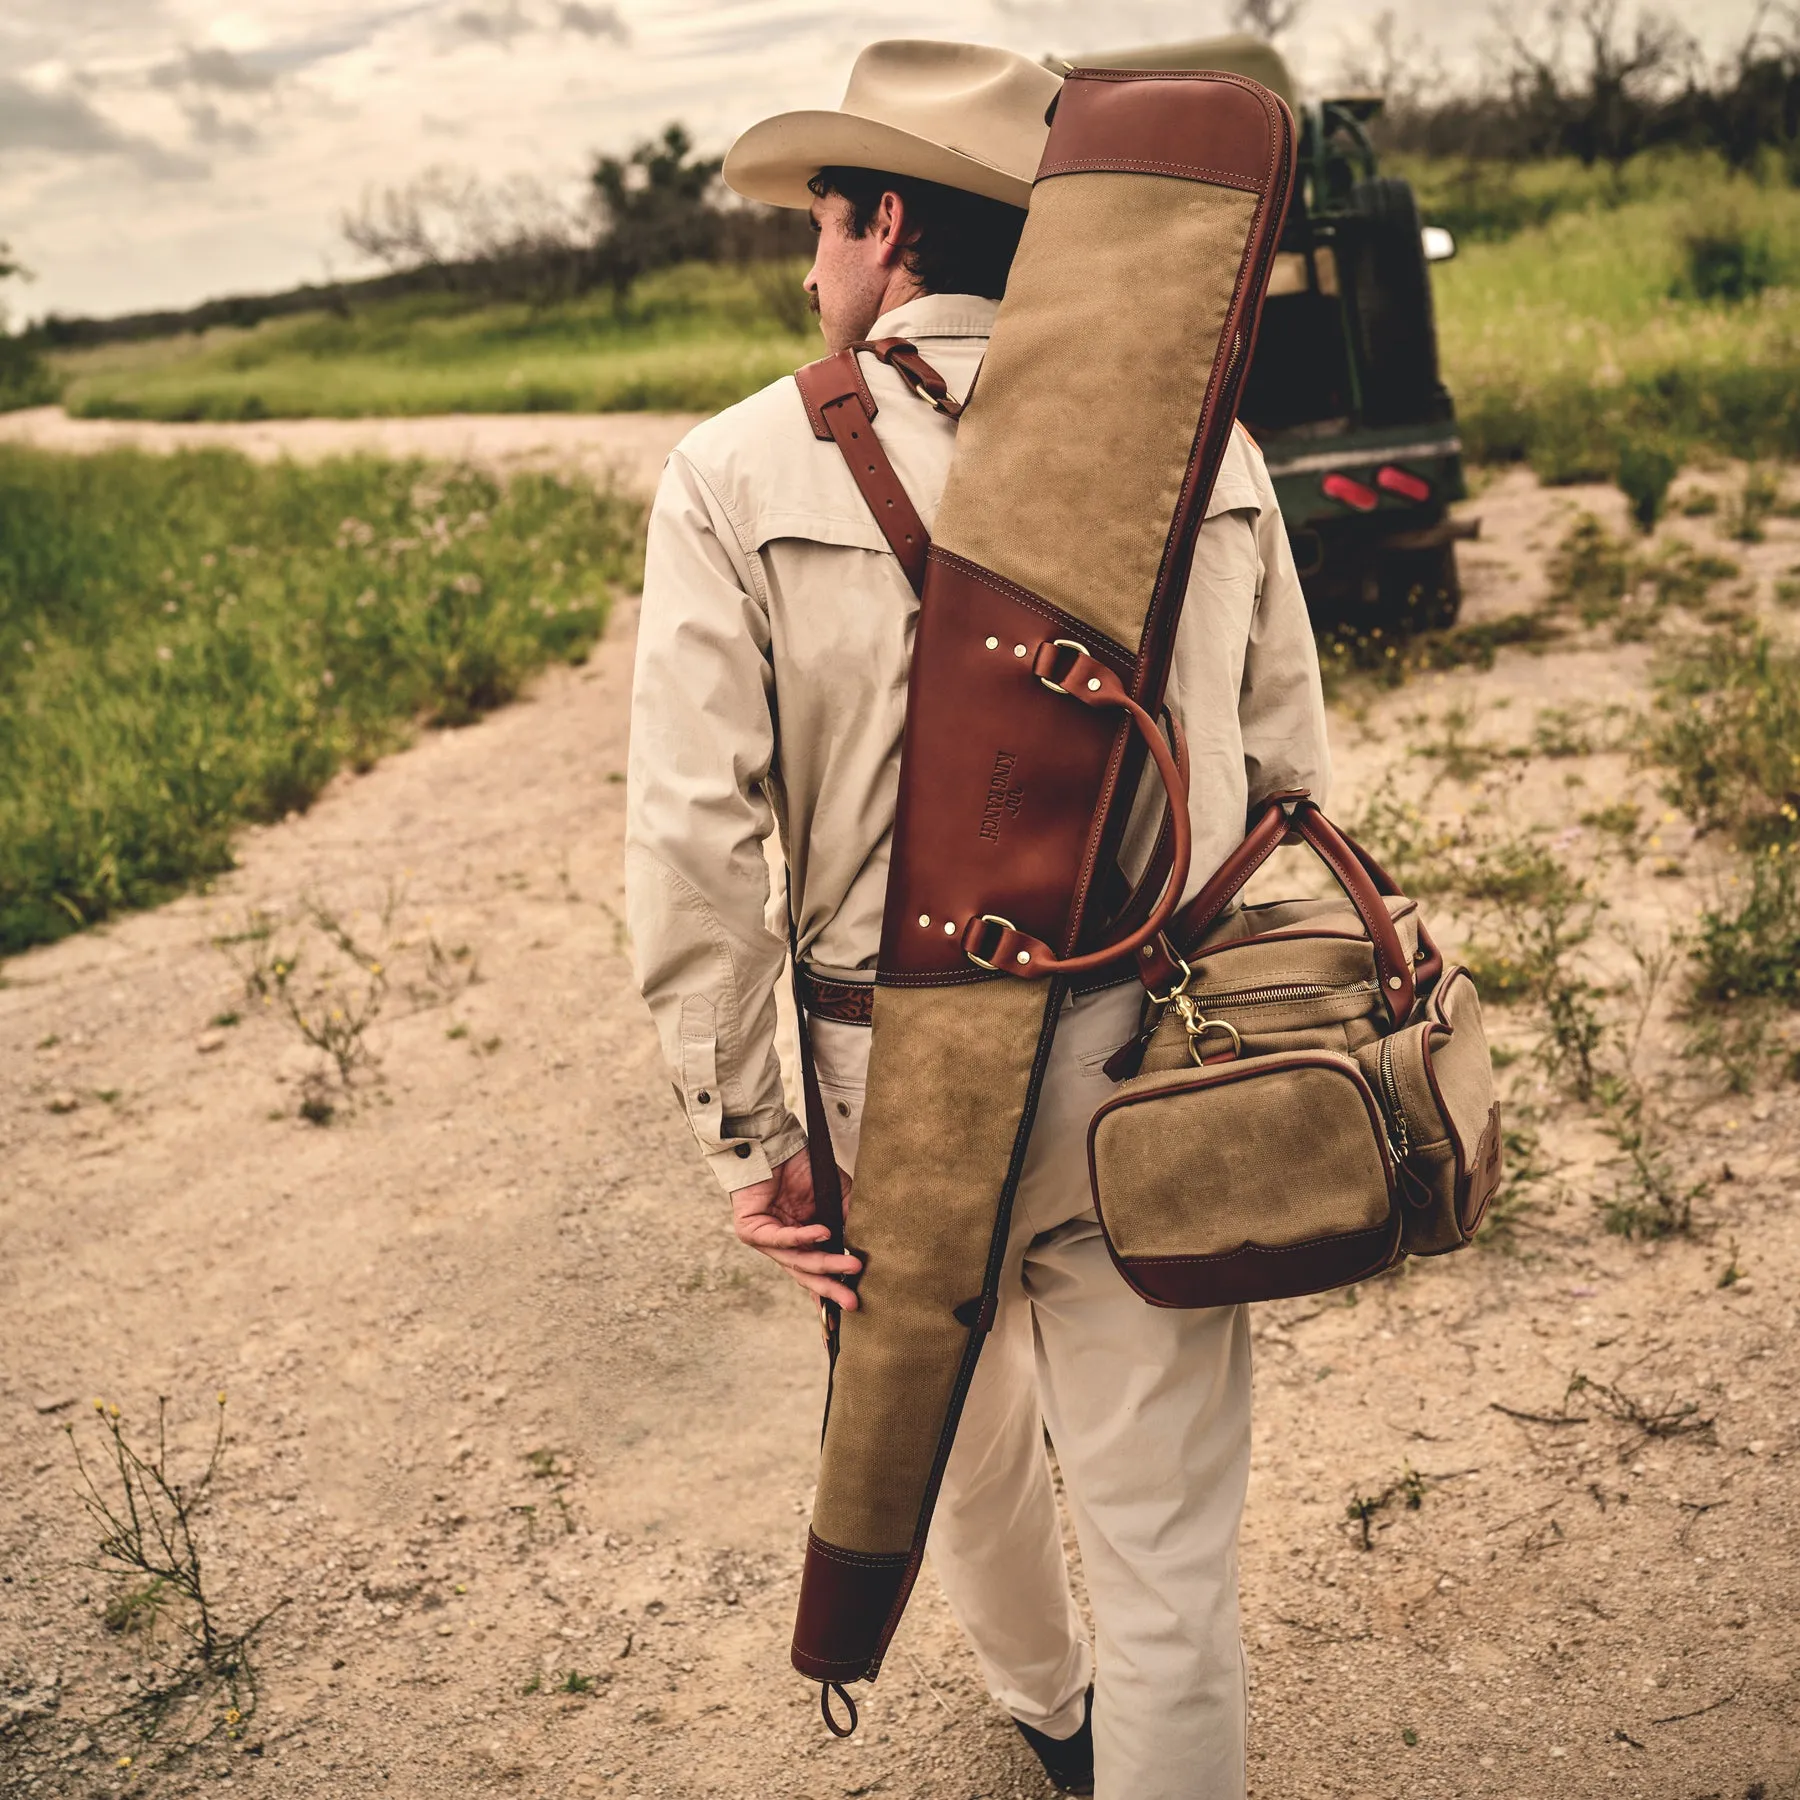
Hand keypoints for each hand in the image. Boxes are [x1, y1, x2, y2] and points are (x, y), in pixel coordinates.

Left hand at [731, 1149, 861, 1310]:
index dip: (830, 1293)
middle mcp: (783, 1245)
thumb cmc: (802, 1168)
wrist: (774, 1143)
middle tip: (853, 1303)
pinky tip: (824, 1234)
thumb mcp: (835, 1196)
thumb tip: (867, 1245)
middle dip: (831, 1290)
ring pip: (797, 1260)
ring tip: (851, 1266)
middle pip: (806, 1274)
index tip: (848, 1314)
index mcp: (801, 1241)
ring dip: (825, 1265)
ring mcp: (766, 1240)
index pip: (814, 1273)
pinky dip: (804, 1236)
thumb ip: (848, 1219)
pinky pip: (781, 1238)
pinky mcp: (751, 1230)